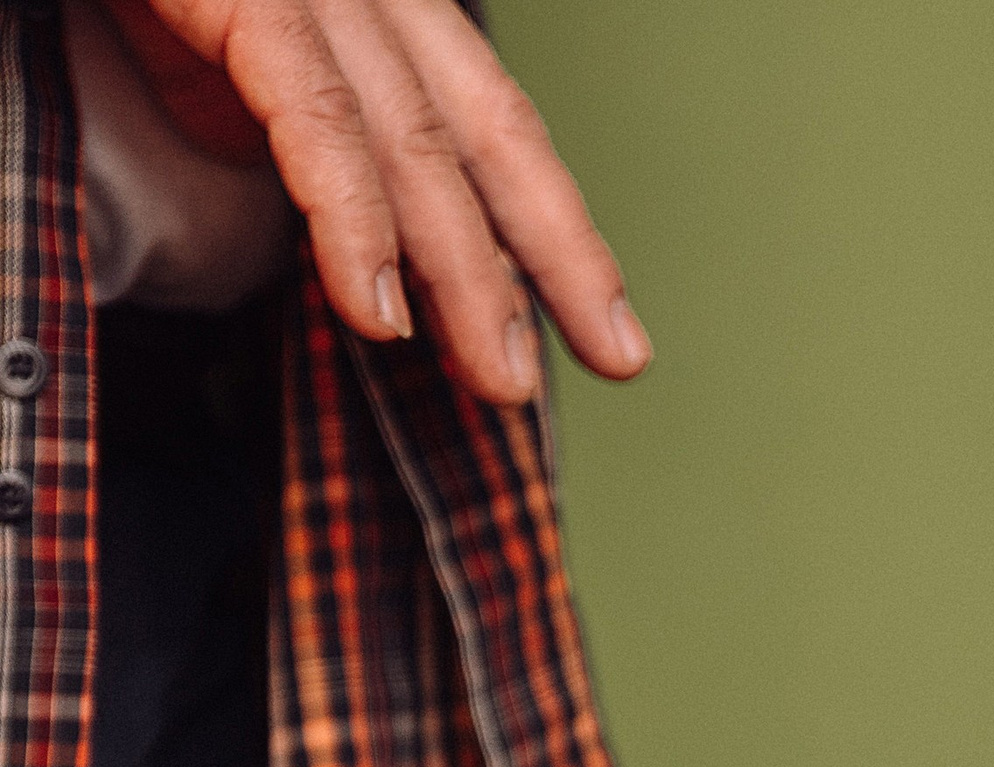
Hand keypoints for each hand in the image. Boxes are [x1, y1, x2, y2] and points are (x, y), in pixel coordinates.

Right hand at [113, 0, 648, 402]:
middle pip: (486, 128)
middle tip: (609, 359)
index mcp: (380, 9)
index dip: (560, 230)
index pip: (495, 121)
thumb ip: (337, 155)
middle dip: (553, 255)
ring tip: (496, 376)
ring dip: (463, 271)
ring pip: (414, 137)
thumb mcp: (254, 76)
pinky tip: (378, 312)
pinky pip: (313, 113)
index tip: (613, 335)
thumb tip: (400, 274)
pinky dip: (352, 218)